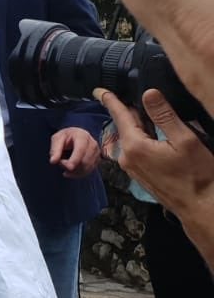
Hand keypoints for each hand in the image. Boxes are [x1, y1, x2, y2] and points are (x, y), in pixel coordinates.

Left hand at [50, 127, 100, 178]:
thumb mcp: (57, 139)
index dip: (75, 160)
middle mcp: (92, 144)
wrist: (76, 136)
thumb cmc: (65, 137)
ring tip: (64, 166)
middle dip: (71, 166)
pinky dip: (78, 174)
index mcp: (82, 136)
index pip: (80, 150)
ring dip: (74, 171)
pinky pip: (89, 171)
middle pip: (84, 161)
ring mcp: (97, 152)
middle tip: (60, 163)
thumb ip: (55, 150)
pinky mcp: (97, 160)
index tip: (68, 168)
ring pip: (87, 168)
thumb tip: (53, 161)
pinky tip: (70, 172)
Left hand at [96, 88, 213, 215]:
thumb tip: (148, 93)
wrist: (200, 208)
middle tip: (140, 96)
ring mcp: (132, 168)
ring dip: (140, 125)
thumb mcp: (185, 140)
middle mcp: (126, 157)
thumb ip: (164, 116)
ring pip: (132, 137)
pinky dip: (144, 138)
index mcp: (134, 146)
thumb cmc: (196, 175)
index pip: (120, 115)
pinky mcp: (140, 174)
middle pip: (126, 126)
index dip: (110, 100)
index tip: (98, 89)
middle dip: (131, 111)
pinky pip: (137, 149)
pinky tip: (157, 134)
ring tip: (152, 113)